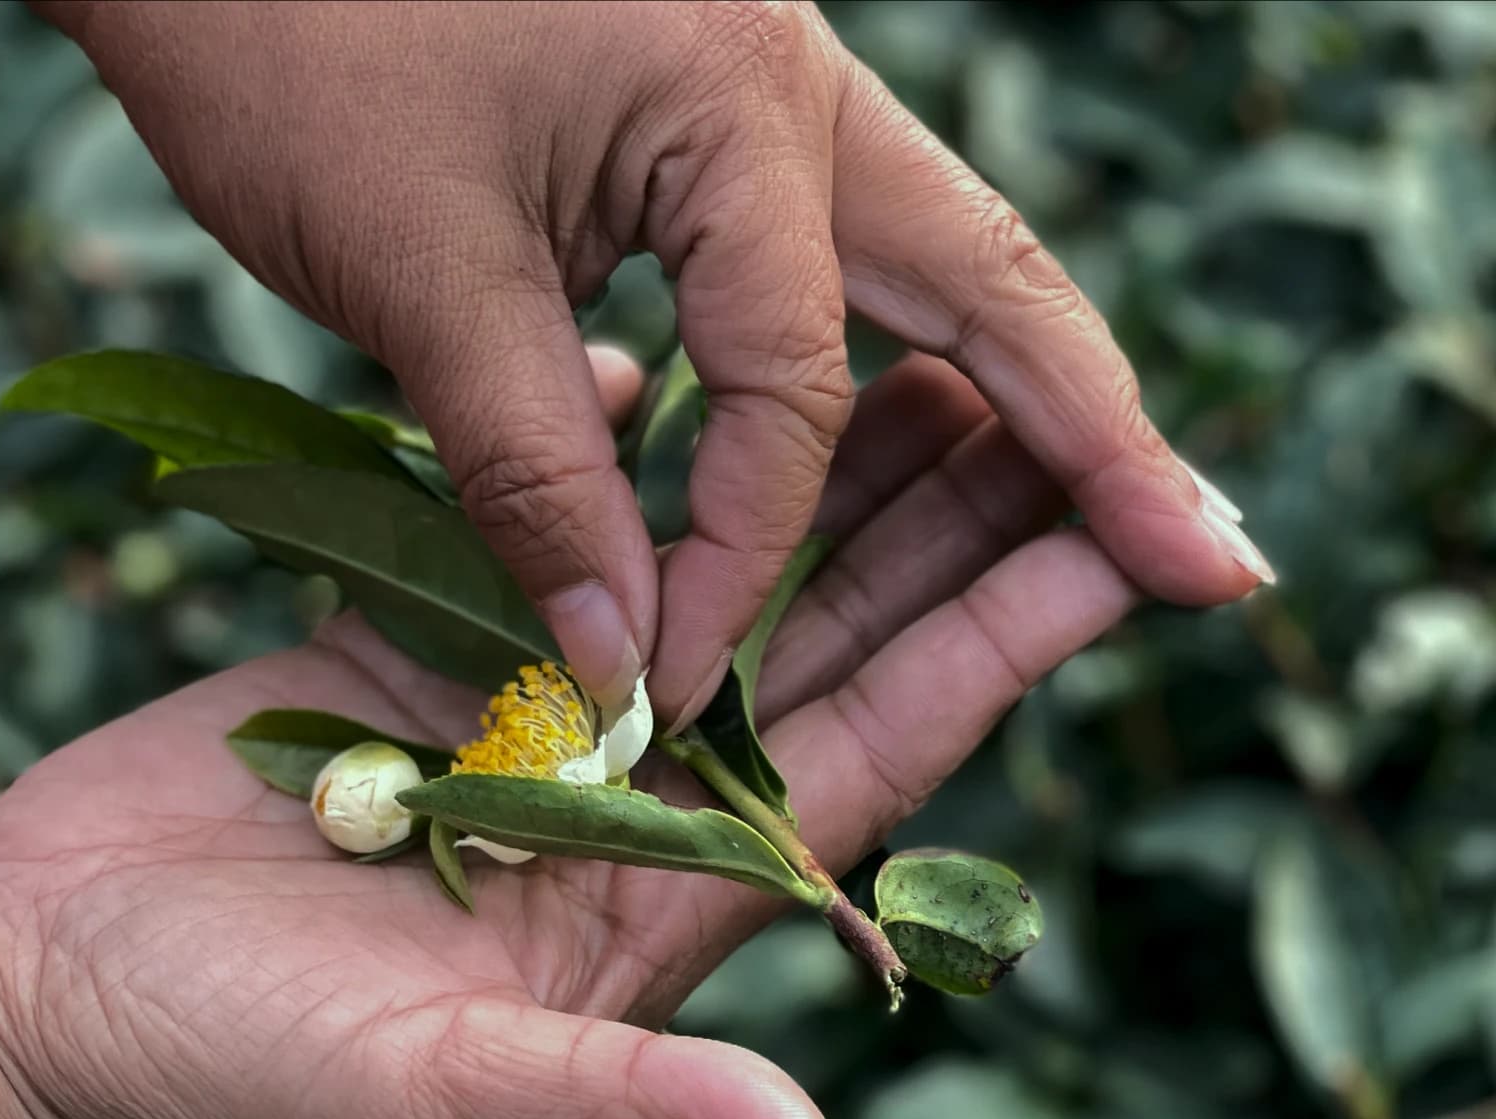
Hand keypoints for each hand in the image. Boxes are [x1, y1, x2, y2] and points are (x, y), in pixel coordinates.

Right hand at [0, 354, 1138, 1118]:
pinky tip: (685, 363)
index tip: (1122, 548)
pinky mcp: (407, 647)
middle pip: (819, 635)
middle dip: (938, 523)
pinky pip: (536, 526)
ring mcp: (520, 714)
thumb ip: (632, 1115)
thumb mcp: (445, 1108)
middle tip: (1052, 397)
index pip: (873, 752)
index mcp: (663, 901)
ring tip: (906, 350)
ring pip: (700, 560)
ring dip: (803, 462)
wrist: (30, 1011)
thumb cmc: (232, 1090)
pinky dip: (608, 447)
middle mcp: (622, 796)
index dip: (1000, 648)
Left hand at [31, 0, 1266, 725]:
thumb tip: (626, 656)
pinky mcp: (692, 107)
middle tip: (1215, 566)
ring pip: (930, 256)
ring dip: (1024, 384)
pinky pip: (824, 248)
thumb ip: (536, 473)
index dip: (736, 558)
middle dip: (1103, 434)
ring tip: (1120, 509)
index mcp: (742, 110)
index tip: (667, 678)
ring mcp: (753, 85)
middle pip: (992, 281)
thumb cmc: (279, 30)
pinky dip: (885, 346)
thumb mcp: (417, 268)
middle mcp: (789, 87)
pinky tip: (924, 424)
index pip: (798, 395)